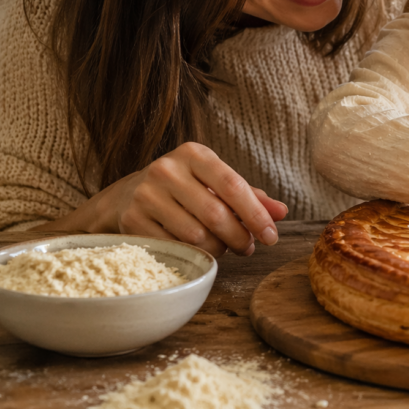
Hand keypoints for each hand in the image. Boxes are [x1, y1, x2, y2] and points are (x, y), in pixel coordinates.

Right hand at [95, 142, 286, 256]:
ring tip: (224, 247)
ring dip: (218, 249)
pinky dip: (194, 254)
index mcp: (194, 154)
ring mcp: (146, 195)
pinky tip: (199, 249)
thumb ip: (250, 196)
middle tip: (249, 247)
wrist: (127, 195)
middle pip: (215, 214)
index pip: (233, 185)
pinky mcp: (132, 220)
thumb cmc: (185, 188)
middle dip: (240, 237)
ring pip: (196, 235)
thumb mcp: (216, 182)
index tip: (272, 237)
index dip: (256, 215)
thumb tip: (281, 212)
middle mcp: (167, 170)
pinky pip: (175, 247)